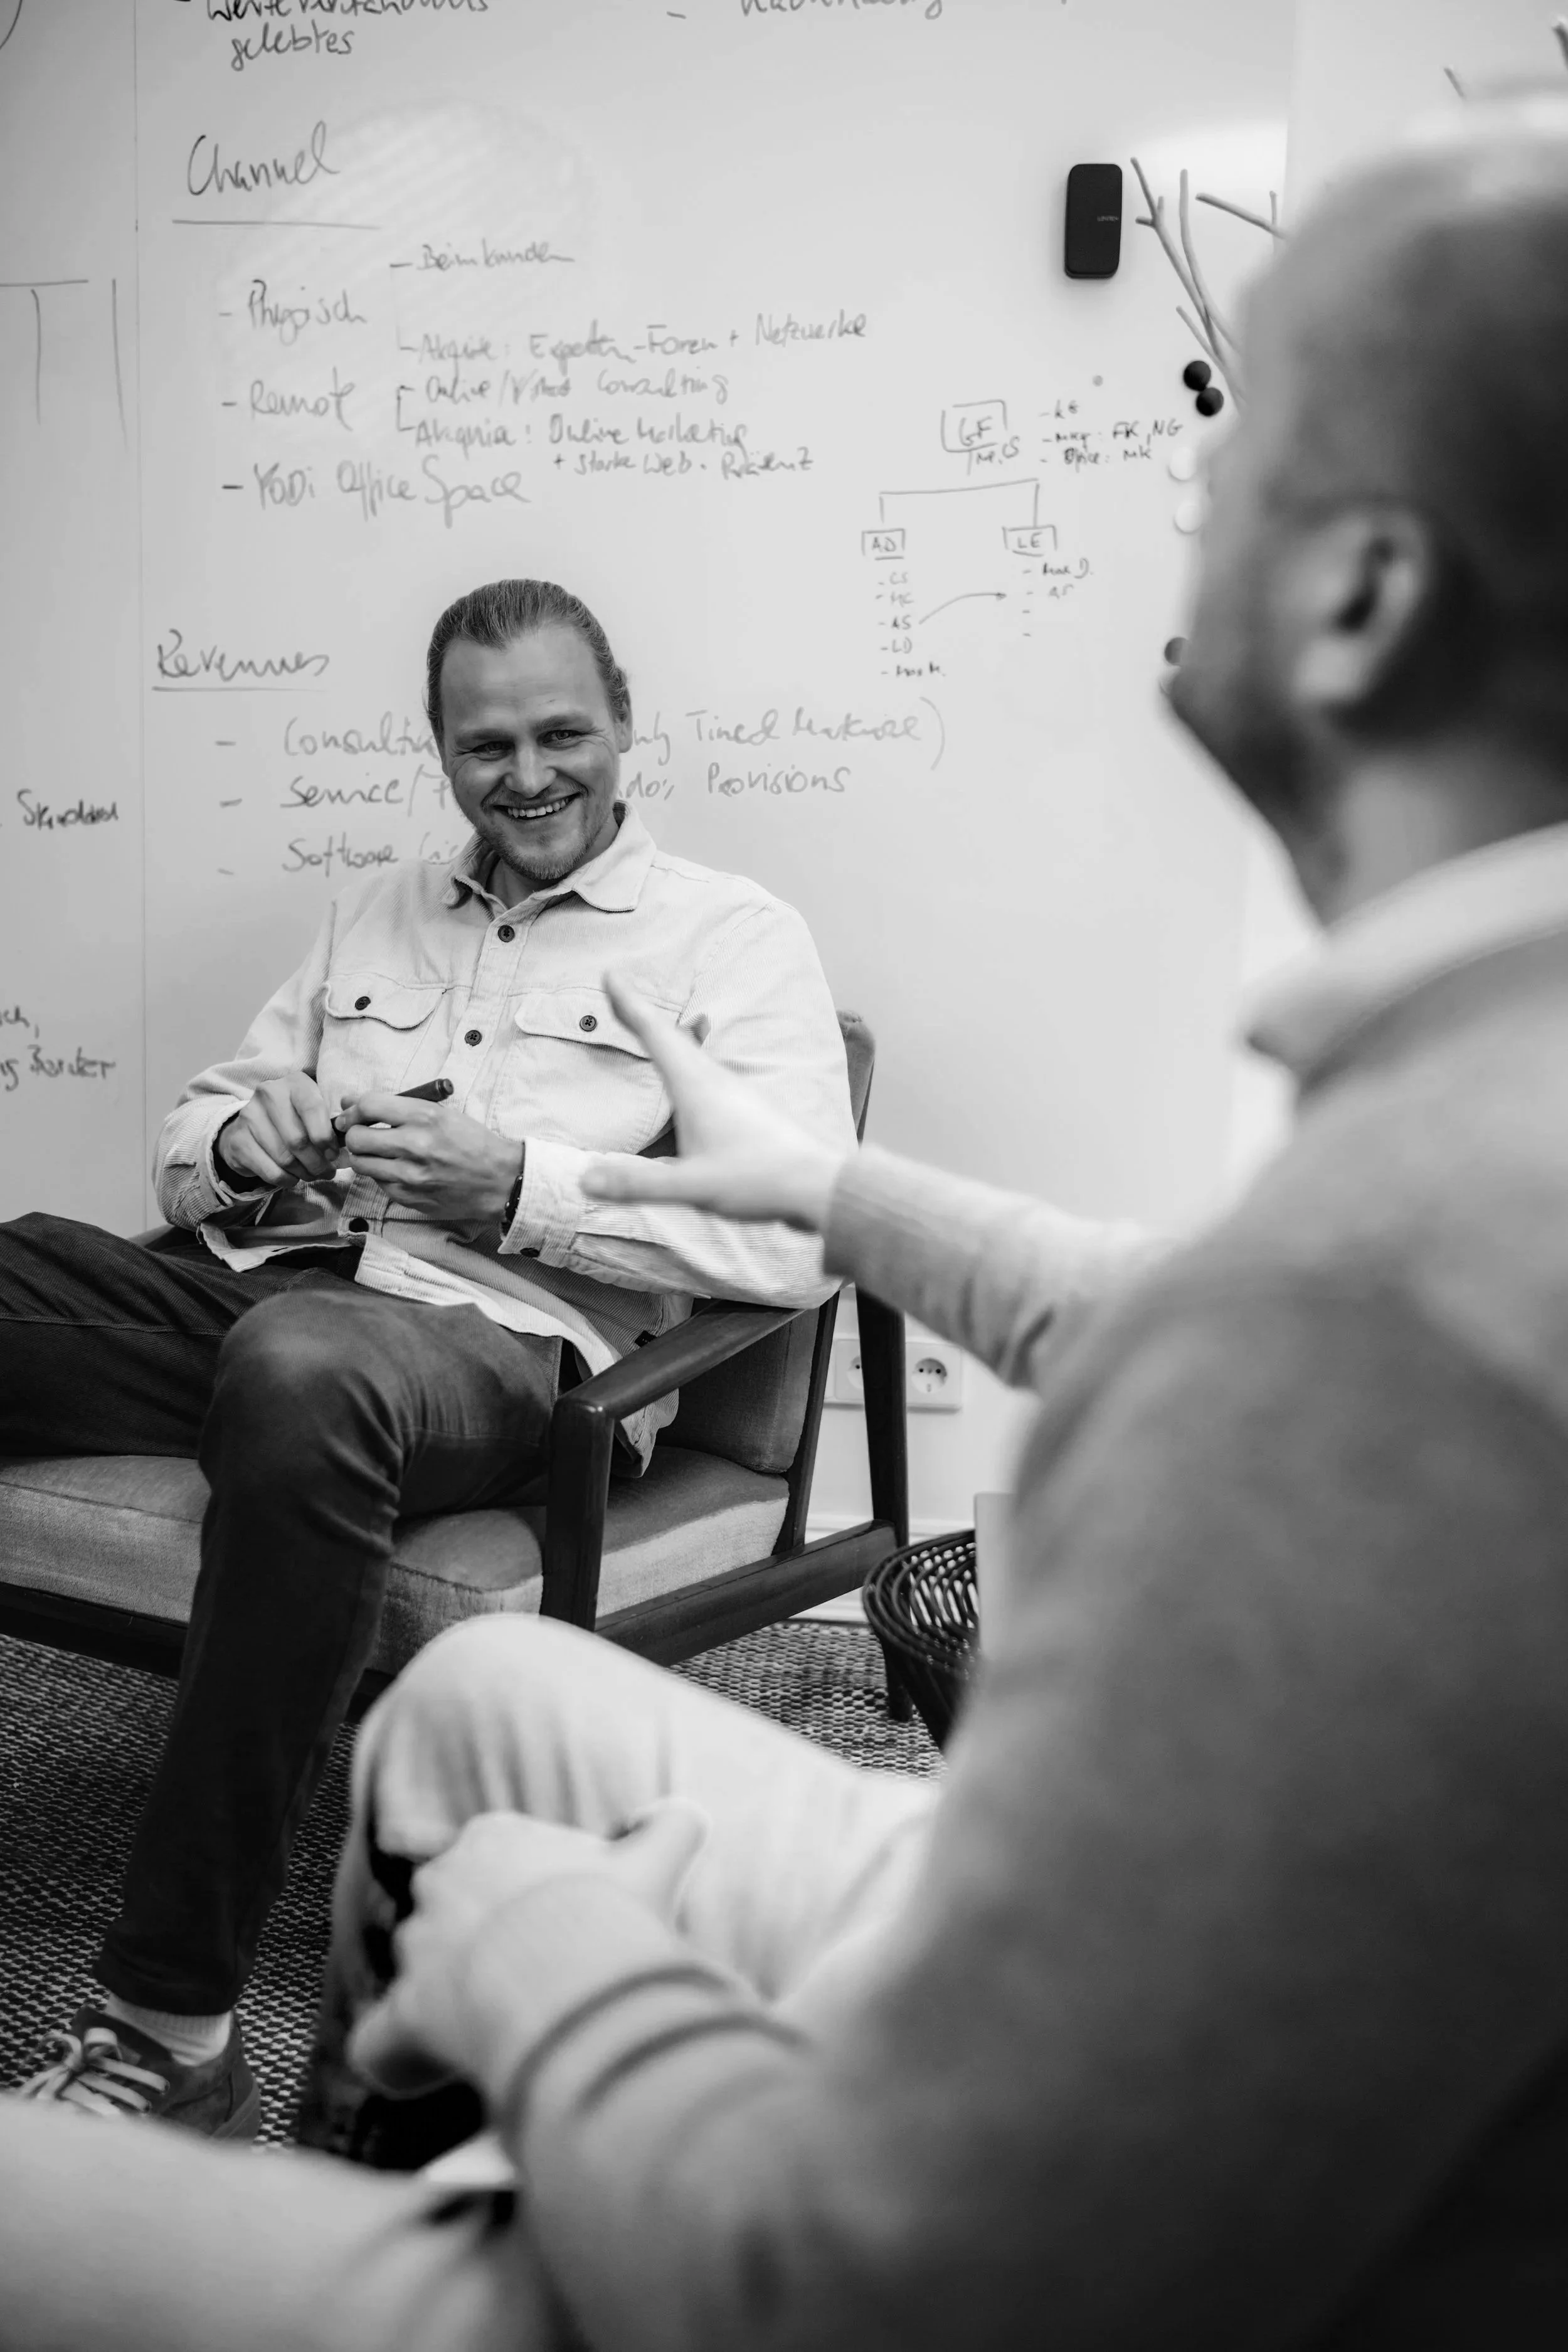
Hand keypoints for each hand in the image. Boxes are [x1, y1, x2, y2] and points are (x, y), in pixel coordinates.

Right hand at [215, 1074, 340, 1189]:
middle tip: (326, 1171)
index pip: (313, 1108)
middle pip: (298, 1140)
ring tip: (311, 1175)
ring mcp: (249, 1116)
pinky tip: (292, 1177)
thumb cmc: (293, 1118)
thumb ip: (331, 1124)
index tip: (333, 1154)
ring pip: (284, 1158)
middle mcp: (268, 1094)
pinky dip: (286, 1180)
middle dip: (317, 1162)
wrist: (251, 1125)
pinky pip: (270, 1170)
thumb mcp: (313, 1111)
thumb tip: (345, 1148)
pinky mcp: (237, 1140)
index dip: (325, 1137)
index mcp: (294, 1083)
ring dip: (303, 1173)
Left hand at [340, 1093, 521, 1220]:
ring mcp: (410, 1176)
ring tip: (377, 1152)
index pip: (369, 1106)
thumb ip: (397, 1107)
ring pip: (360, 1164)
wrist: (499, 1180)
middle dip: (353, 1133)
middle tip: (361, 1134)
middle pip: (356, 1138)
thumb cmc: (471, 1142)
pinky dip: (382, 1175)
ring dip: (363, 1156)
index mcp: (425, 1117)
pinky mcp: (409, 1198)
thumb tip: (349, 1102)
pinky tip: (398, 1170)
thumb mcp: (441, 1113)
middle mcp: (415, 1146)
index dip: (352, 1108)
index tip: (350, 1113)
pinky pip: (378, 1183)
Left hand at [347, 1802, 708, 2099]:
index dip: (530, 1896)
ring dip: (451, 2003)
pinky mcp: (403, 2016)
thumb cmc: (610, 1912)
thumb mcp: (657, 1859)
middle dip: (483, 1946)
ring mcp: (416, 1947)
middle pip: (452, 1915)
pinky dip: (398, 2057)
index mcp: (494, 1837)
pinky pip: (382, 2044)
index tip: (564, 1925)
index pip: (495, 1860)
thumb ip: (672, 1827)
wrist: (573, 1974)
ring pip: (421, 1977)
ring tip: (504, 2030)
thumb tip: (681, 1814)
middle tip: (535, 1980)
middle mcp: (442, 1882)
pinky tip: (431, 2070)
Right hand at [581, 975, 847, 1231]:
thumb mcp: (693, 1187)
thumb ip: (639, 1184)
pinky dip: (689, 1071)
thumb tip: (584, 1179)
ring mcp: (739, 1095)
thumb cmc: (759, 1181)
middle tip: (621, 996)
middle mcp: (719, 1082)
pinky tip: (695, 1087)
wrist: (821, 1186)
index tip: (611, 975)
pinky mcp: (752, 1112)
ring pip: (695, 1060)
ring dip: (669, 1043)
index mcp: (699, 1088)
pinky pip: (710, 1081)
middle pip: (674, 1041)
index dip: (631, 1005)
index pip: (657, 1036)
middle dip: (644, 1019)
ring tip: (652, 1034)